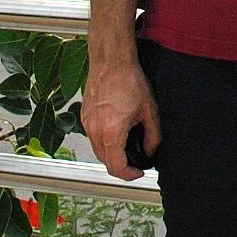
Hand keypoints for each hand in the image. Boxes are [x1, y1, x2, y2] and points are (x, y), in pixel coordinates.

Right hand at [82, 59, 161, 181]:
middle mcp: (94, 130)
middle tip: (136, 160)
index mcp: (111, 132)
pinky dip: (104, 140)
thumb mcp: (149, 111)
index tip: (139, 172)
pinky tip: (118, 130)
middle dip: (121, 165)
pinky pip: (93, 136)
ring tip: (129, 145)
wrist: (111, 62)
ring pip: (97, 149)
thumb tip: (150, 151)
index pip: (116, 167)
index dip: (129, 174)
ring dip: (112, 153)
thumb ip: (152, 136)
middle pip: (105, 161)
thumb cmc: (129, 81)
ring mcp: (86, 123)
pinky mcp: (84, 116)